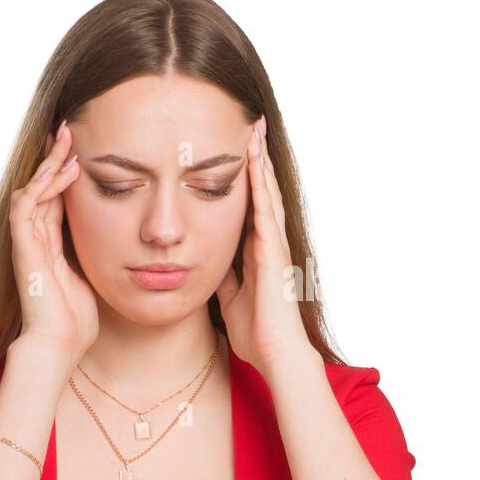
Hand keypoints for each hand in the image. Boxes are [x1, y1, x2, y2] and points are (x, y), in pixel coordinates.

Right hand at [9, 120, 97, 368]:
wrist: (57, 345)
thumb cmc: (77, 322)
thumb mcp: (94, 278)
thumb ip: (99, 258)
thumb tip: (124, 246)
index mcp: (51, 245)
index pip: (56, 198)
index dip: (66, 174)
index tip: (82, 151)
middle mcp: (35, 239)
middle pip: (41, 186)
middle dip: (54, 158)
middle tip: (69, 130)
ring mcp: (27, 242)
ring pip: (32, 189)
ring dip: (48, 164)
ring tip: (66, 140)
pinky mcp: (23, 248)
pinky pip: (27, 207)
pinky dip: (44, 187)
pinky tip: (63, 173)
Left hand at [215, 115, 317, 377]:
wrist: (275, 355)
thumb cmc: (257, 333)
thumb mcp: (228, 296)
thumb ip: (223, 275)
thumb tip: (204, 259)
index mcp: (256, 252)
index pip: (248, 205)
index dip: (243, 177)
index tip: (233, 150)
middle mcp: (267, 242)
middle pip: (261, 191)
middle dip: (255, 159)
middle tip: (249, 124)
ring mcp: (273, 244)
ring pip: (267, 193)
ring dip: (260, 161)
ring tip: (253, 130)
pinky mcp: (274, 251)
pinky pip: (265, 210)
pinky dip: (261, 184)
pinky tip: (255, 161)